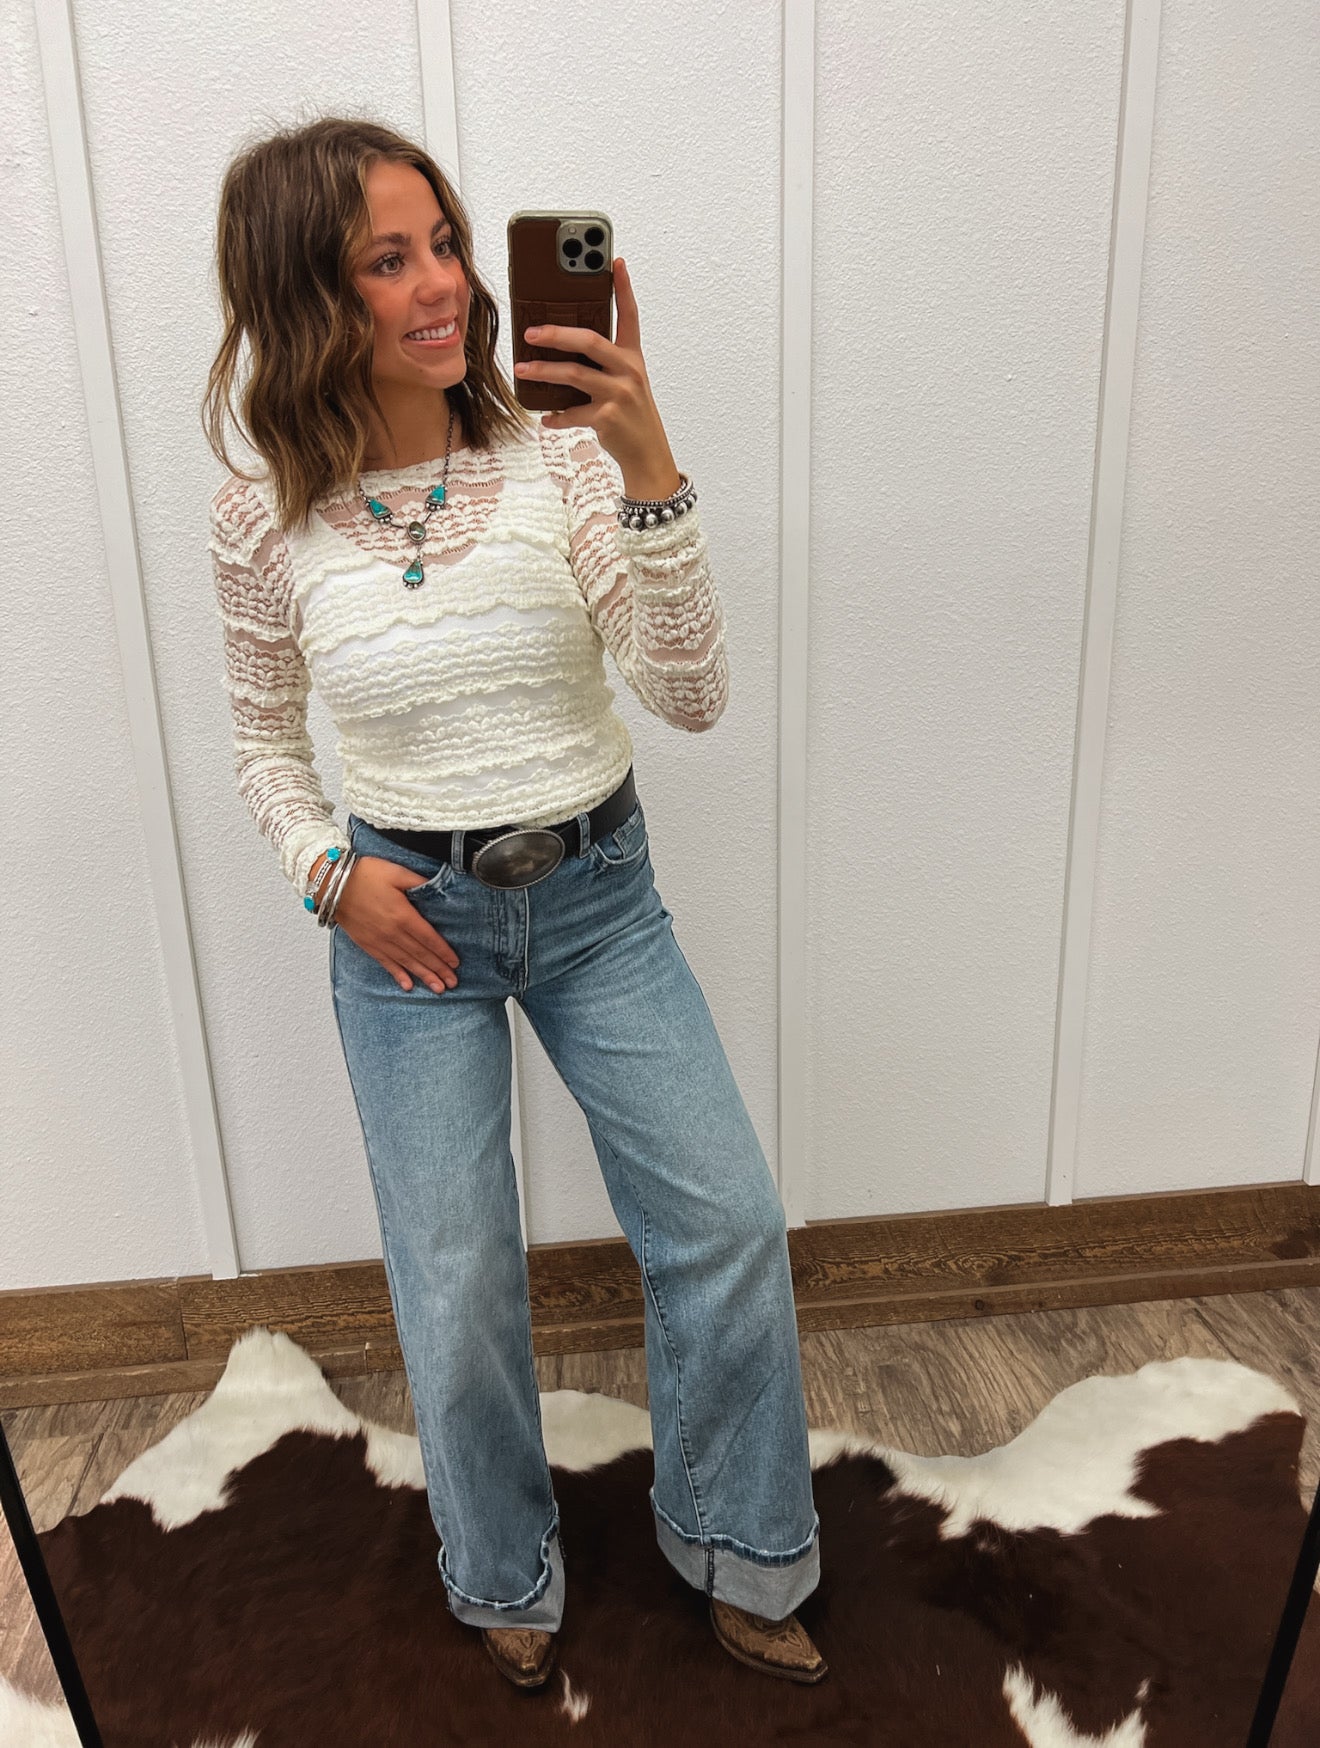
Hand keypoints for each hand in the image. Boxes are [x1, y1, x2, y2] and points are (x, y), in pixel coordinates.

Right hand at [332, 856, 460, 993]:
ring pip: (406, 962)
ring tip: (438, 989)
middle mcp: (392, 932)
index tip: (455, 963)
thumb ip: (419, 883)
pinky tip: (408, 986)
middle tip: (453, 983)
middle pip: (420, 954)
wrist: (332, 884)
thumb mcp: (397, 872)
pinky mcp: (367, 944)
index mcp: (403, 915)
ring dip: (423, 976)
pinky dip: (398, 975)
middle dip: (438, 969)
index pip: (429, 938)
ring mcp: (379, 941)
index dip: (443, 952)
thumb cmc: (365, 875)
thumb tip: (438, 889)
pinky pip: (386, 963)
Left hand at [514, 256, 681, 497]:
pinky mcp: (608, 418)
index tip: (615, 261)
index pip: (630, 315)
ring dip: (545, 371)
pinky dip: (556, 416)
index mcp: (632, 357)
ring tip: (523, 369)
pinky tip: (545, 418)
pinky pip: (573, 413)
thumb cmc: (630, 415)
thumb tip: (560, 349)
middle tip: (531, 331)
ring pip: (575, 375)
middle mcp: (628, 371)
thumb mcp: (624, 383)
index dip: (623, 287)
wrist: (647, 454)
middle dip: (557, 333)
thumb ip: (601, 364)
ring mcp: (619, 394)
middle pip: (590, 341)